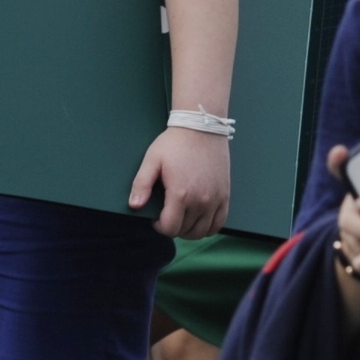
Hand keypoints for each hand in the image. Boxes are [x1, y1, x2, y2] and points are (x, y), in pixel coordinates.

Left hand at [132, 125, 231, 239]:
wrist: (202, 128)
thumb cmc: (175, 143)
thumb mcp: (152, 160)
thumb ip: (141, 184)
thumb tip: (134, 205)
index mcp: (181, 194)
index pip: (170, 228)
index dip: (159, 226)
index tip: (156, 218)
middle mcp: (201, 200)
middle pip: (186, 231)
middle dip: (173, 227)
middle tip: (167, 215)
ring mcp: (215, 199)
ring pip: (202, 231)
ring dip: (190, 230)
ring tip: (181, 218)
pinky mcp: (225, 195)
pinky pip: (219, 223)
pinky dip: (209, 227)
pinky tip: (199, 220)